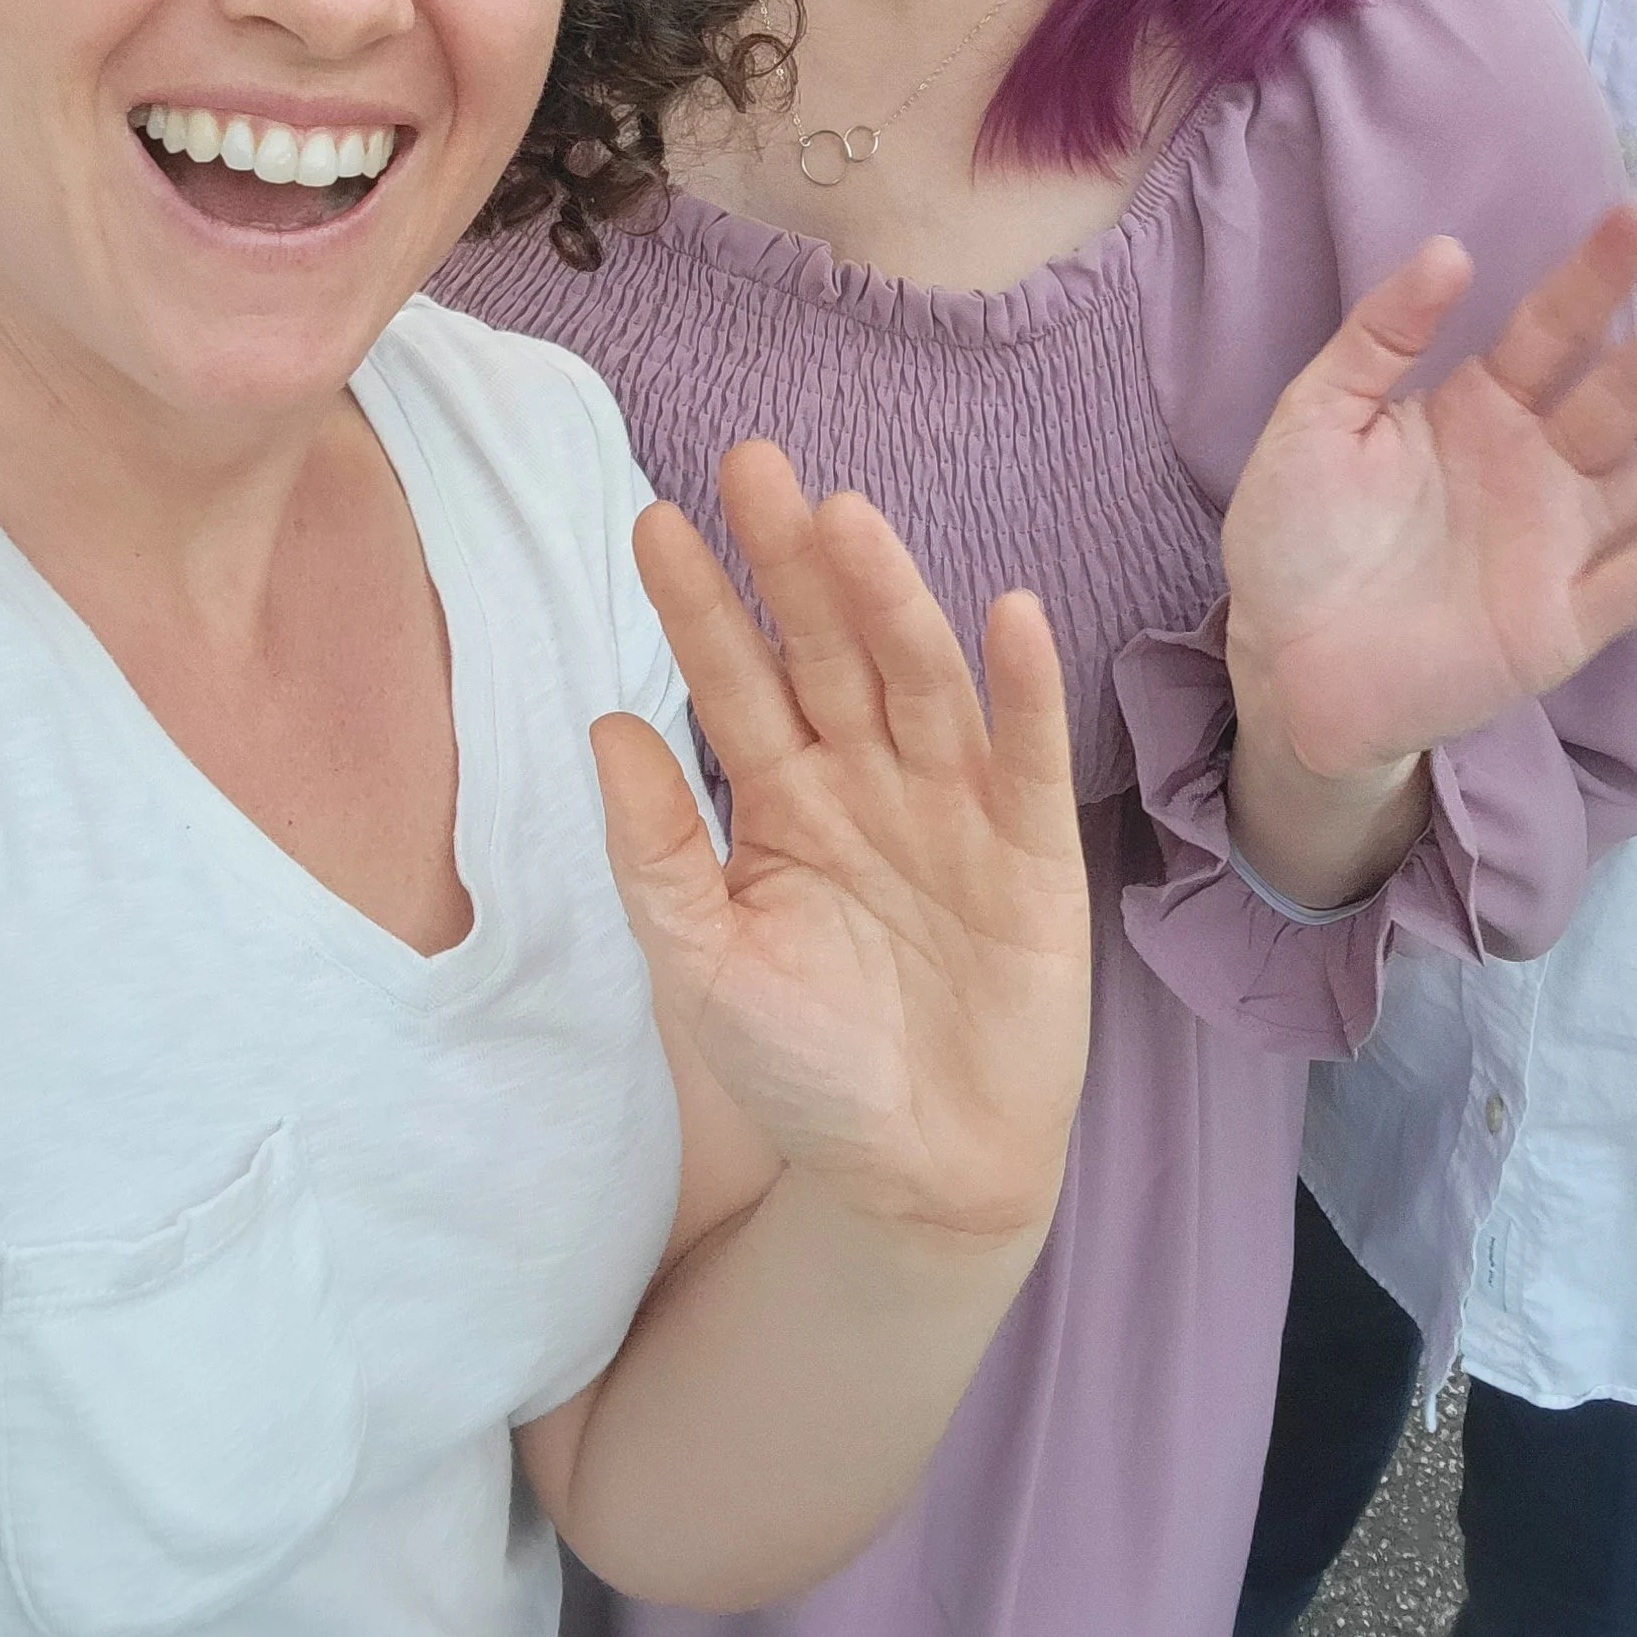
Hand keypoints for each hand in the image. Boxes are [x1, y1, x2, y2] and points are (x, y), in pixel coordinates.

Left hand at [589, 443, 1090, 1247]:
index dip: (698, 605)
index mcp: (780, 797)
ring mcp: (953, 804)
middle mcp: (866, 777)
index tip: (653, 520)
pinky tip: (1007, 616)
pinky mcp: (1032, 848)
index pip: (733, 680)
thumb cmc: (803, 1065)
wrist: (917, 1174)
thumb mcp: (703, 964)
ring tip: (851, 522)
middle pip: (827, 649)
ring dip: (890, 599)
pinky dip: (1022, 688)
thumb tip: (604, 724)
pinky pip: (1027, 755)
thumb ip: (655, 852)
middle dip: (790, 561)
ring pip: (918, 680)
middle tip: (754, 462)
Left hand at [1223, 202, 1636, 781]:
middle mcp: (1540, 462)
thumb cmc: (1293, 537)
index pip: (1553, 326)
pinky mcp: (1575, 617)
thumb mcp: (1317, 417)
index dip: (1598, 272)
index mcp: (1481, 405)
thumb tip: (1449, 247)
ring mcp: (1566, 539)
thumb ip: (1379, 337)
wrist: (1283, 669)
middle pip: (1628, 387)